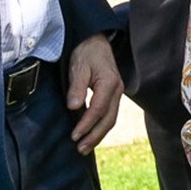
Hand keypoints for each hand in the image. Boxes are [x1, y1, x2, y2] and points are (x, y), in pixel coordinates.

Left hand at [65, 35, 124, 153]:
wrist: (95, 40)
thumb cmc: (86, 51)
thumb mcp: (78, 66)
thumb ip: (77, 87)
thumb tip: (73, 107)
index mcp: (109, 83)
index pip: (98, 109)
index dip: (86, 124)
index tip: (74, 136)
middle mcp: (117, 90)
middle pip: (109, 119)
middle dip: (94, 136)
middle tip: (81, 149)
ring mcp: (117, 93)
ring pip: (111, 119)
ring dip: (98, 135)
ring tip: (85, 147)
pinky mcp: (113, 95)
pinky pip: (109, 114)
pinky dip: (100, 127)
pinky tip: (91, 134)